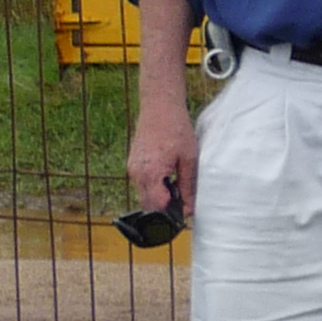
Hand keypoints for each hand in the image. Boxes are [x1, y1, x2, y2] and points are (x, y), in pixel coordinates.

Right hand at [128, 96, 196, 218]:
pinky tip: (167, 174)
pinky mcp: (132, 164)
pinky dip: (153, 186)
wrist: (159, 107)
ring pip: (143, 195)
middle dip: (164, 208)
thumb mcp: (189, 159)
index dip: (172, 213)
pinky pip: (141, 184)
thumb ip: (188, 186)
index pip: (157, 207)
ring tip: (176, 183)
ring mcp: (132, 169)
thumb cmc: (177, 129)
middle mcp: (137, 174)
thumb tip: (189, 209)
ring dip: (158, 197)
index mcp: (151, 173)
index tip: (185, 210)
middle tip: (183, 200)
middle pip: (148, 205)